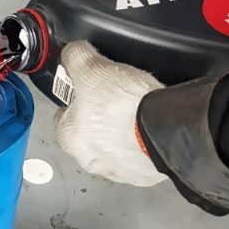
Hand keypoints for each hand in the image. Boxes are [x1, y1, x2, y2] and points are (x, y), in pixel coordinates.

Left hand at [55, 41, 165, 186]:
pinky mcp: (145, 175)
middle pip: (89, 135)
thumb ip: (76, 57)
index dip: (74, 101)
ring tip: (137, 112)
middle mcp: (90, 160)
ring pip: (115, 149)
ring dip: (123, 134)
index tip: (85, 92)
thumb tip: (73, 52)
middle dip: (99, 119)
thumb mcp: (91, 68)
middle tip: (114, 100)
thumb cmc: (123, 107)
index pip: (62, 118)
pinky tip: (152, 128)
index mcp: (69, 138)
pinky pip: (141, 158)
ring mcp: (119, 171)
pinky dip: (145, 144)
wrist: (165, 130)